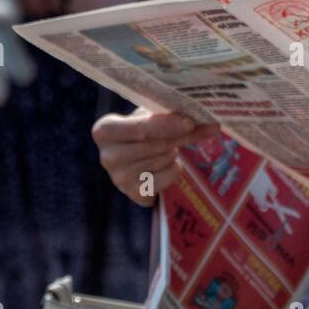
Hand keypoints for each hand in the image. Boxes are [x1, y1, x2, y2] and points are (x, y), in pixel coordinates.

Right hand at [92, 109, 219, 206]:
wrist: (137, 162)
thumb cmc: (143, 132)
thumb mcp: (148, 115)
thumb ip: (168, 112)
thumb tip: (202, 116)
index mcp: (105, 130)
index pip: (140, 128)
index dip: (167, 125)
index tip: (190, 122)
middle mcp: (108, 157)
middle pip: (156, 144)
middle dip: (182, 134)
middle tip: (204, 127)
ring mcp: (120, 179)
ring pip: (164, 158)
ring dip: (175, 150)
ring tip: (168, 148)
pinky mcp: (136, 195)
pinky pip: (169, 176)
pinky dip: (175, 168)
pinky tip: (164, 165)